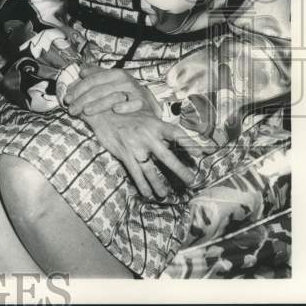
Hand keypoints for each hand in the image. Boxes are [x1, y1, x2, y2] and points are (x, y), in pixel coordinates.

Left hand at [66, 66, 158, 116]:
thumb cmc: (122, 93)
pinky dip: (125, 106)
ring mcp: (134, 90)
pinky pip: (135, 103)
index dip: (78, 89)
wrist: (146, 103)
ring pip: (113, 96)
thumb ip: (94, 77)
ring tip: (86, 111)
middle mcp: (124, 80)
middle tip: (71, 110)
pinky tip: (115, 110)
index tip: (67, 99)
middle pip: (99, 89)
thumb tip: (81, 71)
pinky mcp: (143, 102)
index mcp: (114, 73)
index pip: (92, 80)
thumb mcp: (108, 83)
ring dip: (98, 104)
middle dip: (83, 100)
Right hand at [83, 110, 203, 199]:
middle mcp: (147, 135)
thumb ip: (157, 124)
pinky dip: (142, 184)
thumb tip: (173, 136)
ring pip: (150, 169)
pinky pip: (135, 172)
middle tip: (192, 182)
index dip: (190, 143)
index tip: (204, 153)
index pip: (177, 134)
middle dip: (180, 170)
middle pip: (167, 157)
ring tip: (165, 194)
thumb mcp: (143, 111)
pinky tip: (147, 193)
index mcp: (155, 124)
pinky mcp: (124, 153)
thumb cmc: (125, 111)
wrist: (101, 111)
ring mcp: (135, 145)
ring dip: (159, 184)